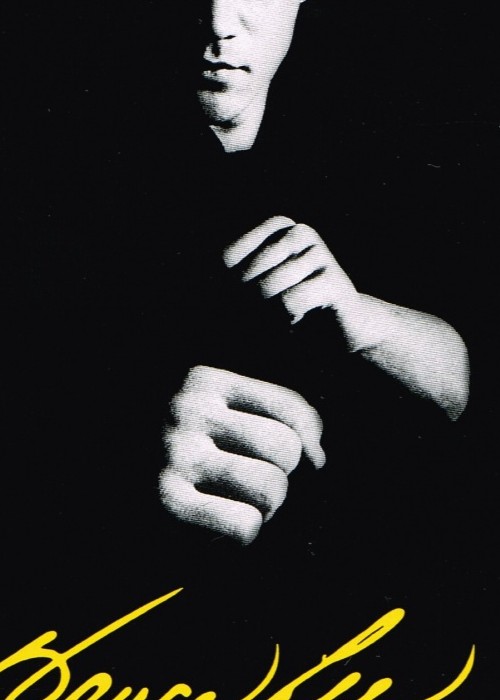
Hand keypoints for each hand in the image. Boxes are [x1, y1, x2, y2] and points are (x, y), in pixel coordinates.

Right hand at [159, 365, 324, 543]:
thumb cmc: (158, 447)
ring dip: (262, 510)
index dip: (308, 442)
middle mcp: (190, 408)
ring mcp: (176, 454)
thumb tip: (319, 457)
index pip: (289, 408)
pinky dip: (239, 536)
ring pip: (271, 487)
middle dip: (279, 479)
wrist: (86, 479)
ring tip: (234, 509)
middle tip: (251, 492)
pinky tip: (216, 532)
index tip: (305, 464)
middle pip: (285, 450)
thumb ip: (257, 416)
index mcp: (204, 379)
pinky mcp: (164, 502)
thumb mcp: (202, 413)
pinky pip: (243, 525)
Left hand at [223, 216, 360, 327]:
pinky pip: (288, 303)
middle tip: (255, 322)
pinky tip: (297, 322)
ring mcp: (318, 253)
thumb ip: (227, 283)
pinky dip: (284, 322)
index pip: (225, 257)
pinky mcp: (333, 280)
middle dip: (241, 306)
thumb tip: (200, 283)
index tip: (230, 309)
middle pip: (243, 275)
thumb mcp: (252, 290)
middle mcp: (297, 232)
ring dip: (264, 317)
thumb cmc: (287, 309)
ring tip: (278, 320)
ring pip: (265, 289)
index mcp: (275, 226)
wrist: (338, 330)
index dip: (219, 289)